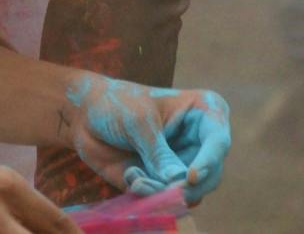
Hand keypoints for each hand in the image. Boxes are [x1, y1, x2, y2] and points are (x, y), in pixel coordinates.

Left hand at [57, 75, 230, 206]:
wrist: (84, 114)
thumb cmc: (115, 103)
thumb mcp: (138, 122)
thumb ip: (160, 154)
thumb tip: (179, 182)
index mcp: (203, 112)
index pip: (218, 141)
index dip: (209, 162)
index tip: (191, 177)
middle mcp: (199, 142)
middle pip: (210, 175)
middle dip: (185, 187)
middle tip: (162, 189)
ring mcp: (183, 163)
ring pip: (189, 192)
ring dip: (162, 192)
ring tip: (136, 179)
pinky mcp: (164, 181)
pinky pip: (166, 200)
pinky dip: (149, 195)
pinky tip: (130, 176)